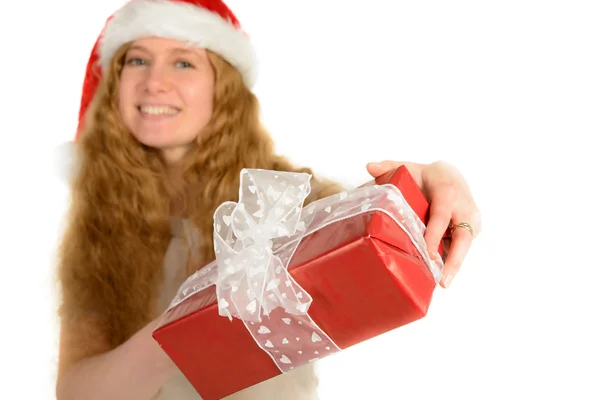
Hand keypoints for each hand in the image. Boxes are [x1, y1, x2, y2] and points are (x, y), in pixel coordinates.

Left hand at [366, 160, 481, 287]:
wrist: (453, 175)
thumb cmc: (426, 175)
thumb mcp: (408, 168)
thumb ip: (389, 167)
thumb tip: (369, 166)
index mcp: (447, 192)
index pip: (441, 217)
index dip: (434, 236)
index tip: (427, 254)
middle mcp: (464, 206)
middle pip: (462, 236)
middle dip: (454, 259)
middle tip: (443, 281)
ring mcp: (472, 219)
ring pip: (464, 245)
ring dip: (454, 265)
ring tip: (441, 284)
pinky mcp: (474, 229)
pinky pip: (462, 247)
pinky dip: (453, 261)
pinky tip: (441, 277)